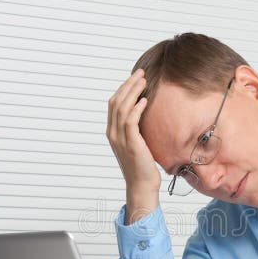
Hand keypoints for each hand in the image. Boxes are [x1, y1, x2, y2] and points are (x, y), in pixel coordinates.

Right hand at [106, 69, 161, 223]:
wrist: (142, 185)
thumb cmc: (143, 165)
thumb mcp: (137, 143)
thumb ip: (136, 129)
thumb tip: (144, 113)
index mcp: (112, 132)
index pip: (114, 104)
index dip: (123, 88)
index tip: (135, 78)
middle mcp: (113, 134)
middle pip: (116, 102)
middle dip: (128, 85)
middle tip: (140, 73)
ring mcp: (120, 139)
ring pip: (122, 108)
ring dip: (133, 92)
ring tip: (144, 81)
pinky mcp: (130, 144)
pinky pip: (130, 121)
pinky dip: (137, 108)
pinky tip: (145, 100)